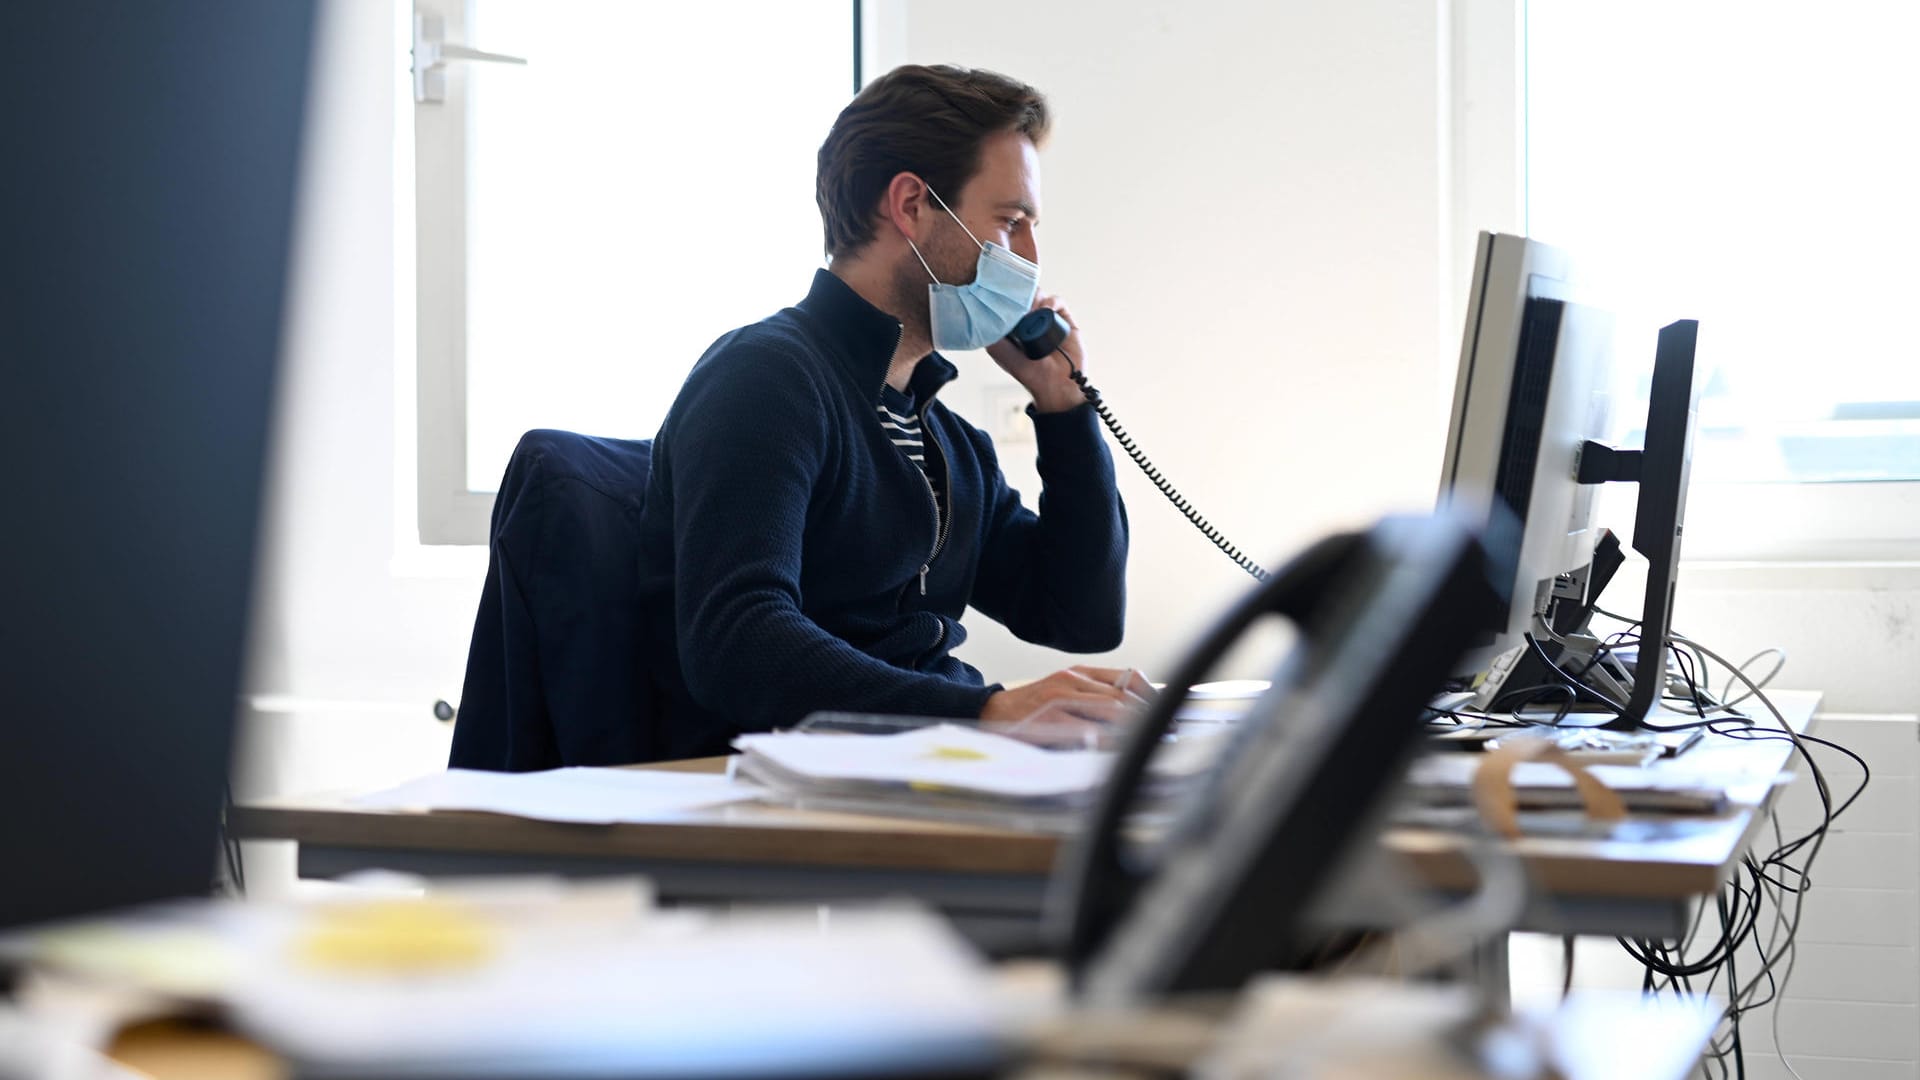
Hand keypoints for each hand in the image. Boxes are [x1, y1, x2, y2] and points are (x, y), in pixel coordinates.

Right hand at [980, 666, 1155, 747]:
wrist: (990, 713)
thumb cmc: (1033, 709)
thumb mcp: (1066, 693)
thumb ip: (1097, 698)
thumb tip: (1138, 716)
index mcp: (1080, 672)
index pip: (1129, 678)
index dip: (1153, 697)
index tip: (1169, 715)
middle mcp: (1072, 679)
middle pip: (1124, 696)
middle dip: (1149, 718)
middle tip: (1167, 735)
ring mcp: (1060, 697)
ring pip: (1110, 710)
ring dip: (1135, 730)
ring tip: (1149, 744)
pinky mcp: (1049, 718)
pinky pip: (1087, 730)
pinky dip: (1108, 741)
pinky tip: (1119, 751)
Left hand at [984, 292, 1088, 413]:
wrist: (1055, 383)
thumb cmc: (1028, 372)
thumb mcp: (999, 351)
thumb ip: (990, 332)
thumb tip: (983, 312)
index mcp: (1012, 325)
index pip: (1007, 301)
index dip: (1004, 296)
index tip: (1002, 296)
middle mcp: (1029, 320)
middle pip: (1023, 294)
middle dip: (1019, 295)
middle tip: (1018, 304)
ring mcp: (1046, 318)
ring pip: (1039, 294)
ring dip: (1033, 297)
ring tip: (1032, 311)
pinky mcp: (1064, 319)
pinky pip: (1057, 301)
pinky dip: (1050, 301)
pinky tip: (1046, 310)